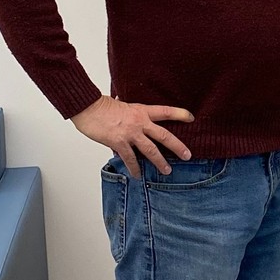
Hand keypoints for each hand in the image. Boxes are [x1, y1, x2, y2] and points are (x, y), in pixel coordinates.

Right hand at [71, 95, 193, 178]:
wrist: (88, 107)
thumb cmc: (102, 105)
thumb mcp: (122, 104)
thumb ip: (130, 112)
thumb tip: (130, 110)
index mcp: (142, 111)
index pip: (166, 111)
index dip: (180, 114)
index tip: (191, 118)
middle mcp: (140, 122)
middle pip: (164, 135)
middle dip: (177, 146)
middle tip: (187, 155)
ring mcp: (130, 134)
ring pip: (150, 150)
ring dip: (160, 162)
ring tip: (167, 171)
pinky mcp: (119, 143)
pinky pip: (130, 158)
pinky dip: (134, 168)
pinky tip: (137, 175)